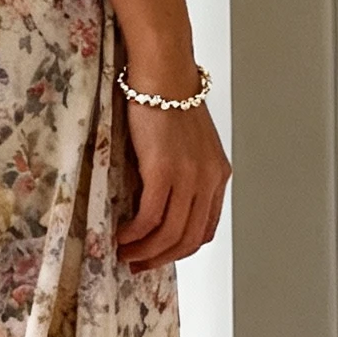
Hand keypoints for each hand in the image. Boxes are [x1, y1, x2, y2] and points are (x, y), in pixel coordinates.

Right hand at [116, 97, 229, 272]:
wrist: (163, 72)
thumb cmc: (167, 100)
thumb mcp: (185, 143)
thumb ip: (182, 172)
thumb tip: (158, 201)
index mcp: (218, 175)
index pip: (205, 229)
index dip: (180, 250)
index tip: (157, 255)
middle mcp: (209, 180)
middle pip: (189, 239)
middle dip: (161, 259)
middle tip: (136, 264)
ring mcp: (189, 177)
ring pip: (170, 234)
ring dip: (144, 251)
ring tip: (123, 252)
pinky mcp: (165, 171)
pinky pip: (150, 218)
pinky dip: (134, 234)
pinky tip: (120, 234)